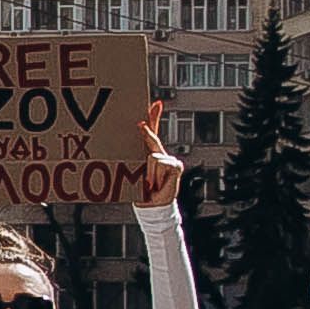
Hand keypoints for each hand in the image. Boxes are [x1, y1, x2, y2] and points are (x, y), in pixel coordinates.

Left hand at [132, 98, 183, 213]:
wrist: (153, 205)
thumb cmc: (141, 190)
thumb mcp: (135, 172)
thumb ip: (136, 160)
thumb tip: (133, 147)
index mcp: (151, 154)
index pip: (154, 132)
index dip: (155, 117)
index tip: (156, 104)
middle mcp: (162, 154)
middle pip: (153, 138)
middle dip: (146, 132)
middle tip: (140, 125)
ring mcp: (170, 159)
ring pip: (152, 156)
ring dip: (148, 173)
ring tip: (149, 183)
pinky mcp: (176, 165)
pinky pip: (159, 162)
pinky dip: (156, 175)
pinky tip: (158, 183)